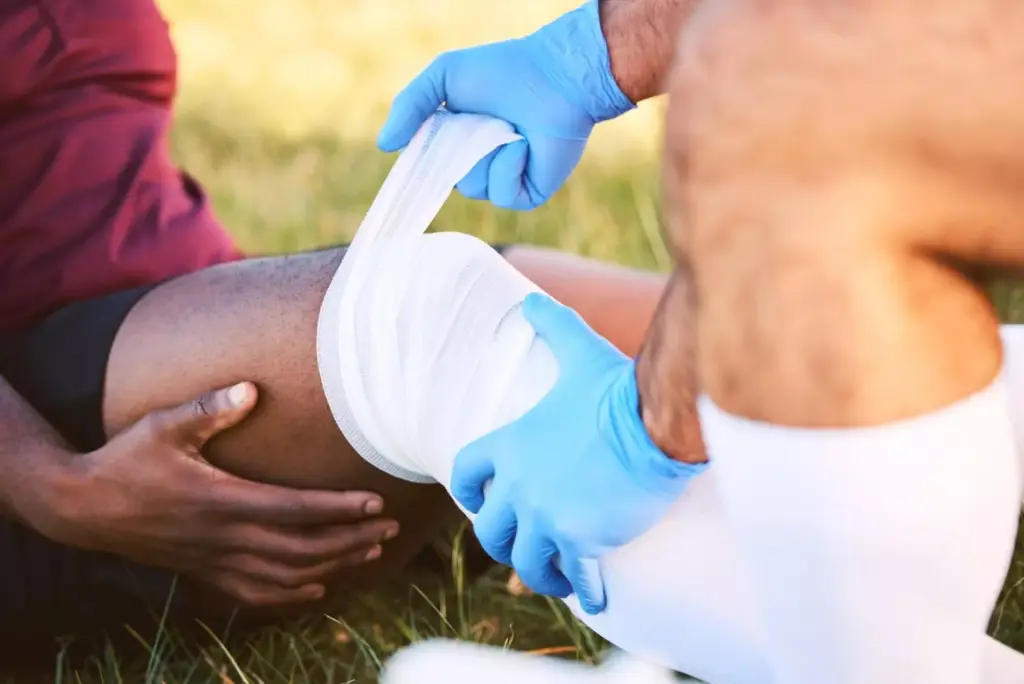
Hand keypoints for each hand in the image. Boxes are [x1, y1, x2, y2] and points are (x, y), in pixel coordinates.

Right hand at [28, 383, 398, 607]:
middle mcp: (224, 537)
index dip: (340, 509)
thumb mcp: (164, 425)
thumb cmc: (127, 458)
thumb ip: (209, 408)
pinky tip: (317, 588)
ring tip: (370, 552)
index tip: (377, 503)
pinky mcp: (204, 572)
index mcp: (222, 500)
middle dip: (352, 539)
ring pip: (287, 574)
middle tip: (391, 528)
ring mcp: (214, 560)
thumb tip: (251, 388)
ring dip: (333, 565)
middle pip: (303, 548)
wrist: (83, 506)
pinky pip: (255, 593)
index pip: (296, 510)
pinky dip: (291, 594)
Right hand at [377, 1, 634, 209]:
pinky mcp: (527, 192)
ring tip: (507, 129)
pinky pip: (502, 195)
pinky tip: (522, 145)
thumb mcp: (443, 77)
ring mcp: (502, 179)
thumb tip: (384, 145)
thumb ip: (409, 106)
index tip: (414, 151)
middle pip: (445, 179)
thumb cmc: (503, 70)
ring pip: (472, 189)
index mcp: (455, 139)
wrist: (557, 77)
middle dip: (455, 151)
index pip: (425, 164)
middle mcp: (477, 162)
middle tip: (474, 124)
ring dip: (484, 156)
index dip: (419, 161)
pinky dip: (508, 168)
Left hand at [451, 294, 705, 613]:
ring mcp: (549, 516)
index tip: (474, 504)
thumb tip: (530, 298)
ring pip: (527, 563)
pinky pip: (577, 577)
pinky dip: (586, 591)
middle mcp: (521, 486)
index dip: (467, 492)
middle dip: (503, 543)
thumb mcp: (578, 353)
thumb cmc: (617, 390)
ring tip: (558, 577)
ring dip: (540, 574)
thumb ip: (552, 326)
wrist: (654, 423)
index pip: (468, 473)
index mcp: (513, 446)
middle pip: (490, 532)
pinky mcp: (583, 540)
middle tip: (521, 549)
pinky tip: (596, 598)